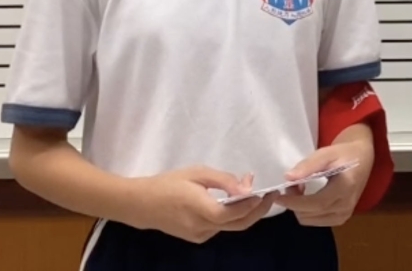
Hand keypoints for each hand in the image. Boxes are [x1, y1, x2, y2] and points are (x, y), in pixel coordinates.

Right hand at [131, 165, 277, 242]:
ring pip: (230, 227)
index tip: (267, 191)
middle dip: (258, 211)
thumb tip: (248, 187)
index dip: (253, 204)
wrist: (141, 204)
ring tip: (252, 193)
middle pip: (239, 224)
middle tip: (270, 196)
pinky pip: (220, 227)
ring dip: (244, 212)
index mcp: (201, 209)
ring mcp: (200, 236)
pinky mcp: (197, 238)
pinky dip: (230, 216)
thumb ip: (224, 180)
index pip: (235, 212)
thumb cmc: (169, 183)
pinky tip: (232, 202)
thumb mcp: (197, 173)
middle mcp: (202, 228)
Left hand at [274, 138, 372, 225]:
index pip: (316, 203)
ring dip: (299, 208)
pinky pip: (316, 221)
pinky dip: (306, 212)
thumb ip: (308, 165)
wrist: (362, 158)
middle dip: (294, 203)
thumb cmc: (343, 153)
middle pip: (310, 214)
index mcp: (345, 188)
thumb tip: (288, 177)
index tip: (278, 196)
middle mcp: (346, 206)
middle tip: (290, 185)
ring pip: (310, 220)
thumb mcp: (326, 153)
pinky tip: (307, 197)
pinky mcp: (341, 218)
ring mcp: (344, 214)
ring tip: (300, 189)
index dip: (294, 202)